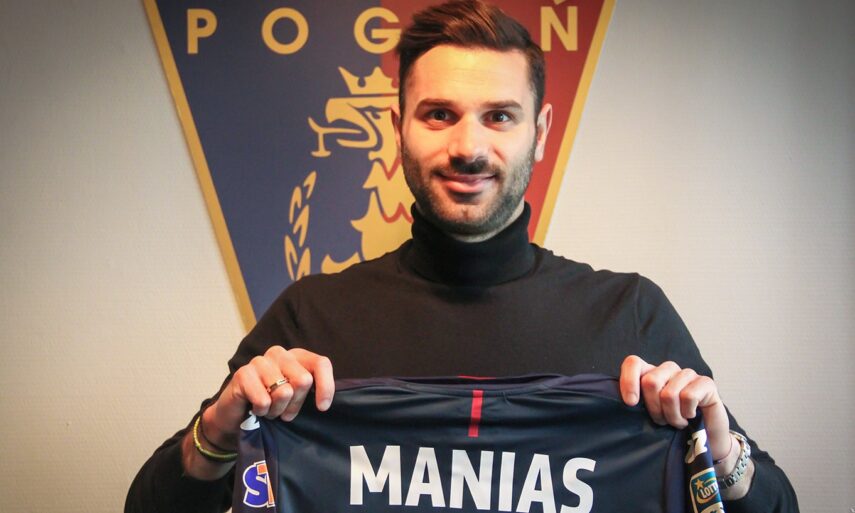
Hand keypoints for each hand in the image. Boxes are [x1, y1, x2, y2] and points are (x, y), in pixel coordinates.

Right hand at [182, 346, 333, 477]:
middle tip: (284, 411)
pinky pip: (264, 400)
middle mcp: (279, 354)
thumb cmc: (270, 405)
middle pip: (303, 380)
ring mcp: (260, 361)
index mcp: (297, 356)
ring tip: (268, 409)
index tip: (322, 408)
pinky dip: (261, 411)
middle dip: (296, 404)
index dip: (326, 386)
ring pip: (284, 392)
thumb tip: (324, 402)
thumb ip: (310, 392)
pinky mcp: (243, 374)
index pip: (321, 363)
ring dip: (277, 410)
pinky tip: (254, 408)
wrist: (236, 416)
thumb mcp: (295, 398)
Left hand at [619, 355, 752, 498]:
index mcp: (650, 373)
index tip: (631, 404)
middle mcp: (668, 369)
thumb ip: (637, 405)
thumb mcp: (649, 415)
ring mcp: (688, 374)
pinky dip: (687, 413)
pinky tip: (691, 416)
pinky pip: (689, 396)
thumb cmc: (672, 426)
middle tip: (662, 421)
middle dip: (654, 408)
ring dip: (672, 416)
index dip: (628, 381)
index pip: (633, 363)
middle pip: (650, 381)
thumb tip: (625, 403)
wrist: (705, 441)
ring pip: (669, 393)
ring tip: (677, 422)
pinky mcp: (706, 383)